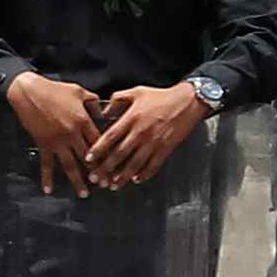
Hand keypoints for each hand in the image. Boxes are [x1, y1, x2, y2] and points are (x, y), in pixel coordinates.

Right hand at [6, 69, 106, 195]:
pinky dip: (47, 177)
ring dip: (77, 181)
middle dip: (97, 173)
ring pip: (70, 165)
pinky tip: (48, 189)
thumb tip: (101, 111)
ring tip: (84, 193)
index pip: (100, 143)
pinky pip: (46, 164)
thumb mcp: (79, 91)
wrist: (28, 92)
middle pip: (88, 158)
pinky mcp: (43, 143)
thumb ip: (93, 102)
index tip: (115, 167)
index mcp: (83, 121)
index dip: (108, 156)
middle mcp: (72, 134)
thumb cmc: (54, 89)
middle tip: (105, 185)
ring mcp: (57, 141)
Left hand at [82, 81, 210, 189]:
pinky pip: (154, 165)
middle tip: (96, 178)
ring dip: (123, 176)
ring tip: (114, 185)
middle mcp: (141, 132)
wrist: (188, 101)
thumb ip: (117, 99)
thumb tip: (103, 111)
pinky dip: (145, 174)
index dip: (98, 150)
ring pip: (135, 163)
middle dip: (106, 168)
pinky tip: (136, 180)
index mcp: (131, 118)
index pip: (110, 137)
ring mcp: (154, 142)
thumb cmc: (161, 96)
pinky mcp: (166, 148)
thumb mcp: (136, 92)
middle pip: (119, 154)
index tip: (89, 160)